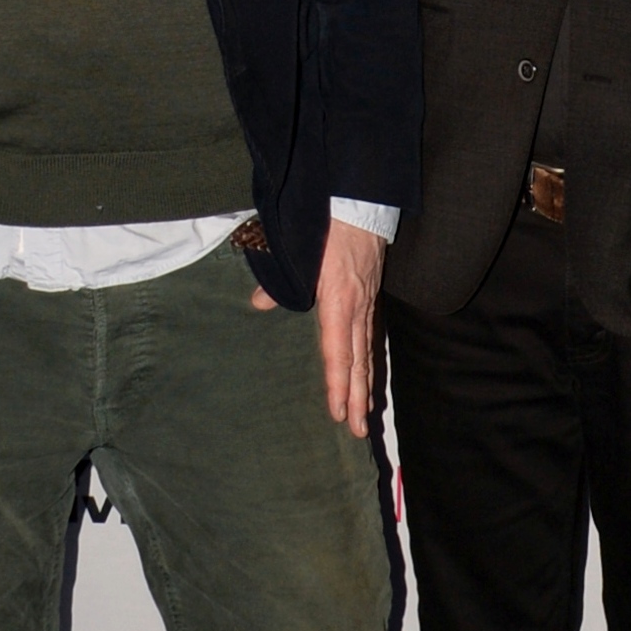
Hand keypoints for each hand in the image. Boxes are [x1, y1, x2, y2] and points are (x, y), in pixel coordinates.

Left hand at [250, 217, 384, 437]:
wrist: (360, 200)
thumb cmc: (327, 226)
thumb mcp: (297, 252)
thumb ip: (279, 283)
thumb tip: (259, 305)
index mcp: (339, 300)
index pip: (338, 352)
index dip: (337, 384)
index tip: (337, 412)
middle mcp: (358, 306)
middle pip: (358, 360)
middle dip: (357, 397)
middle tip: (358, 430)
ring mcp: (368, 301)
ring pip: (367, 350)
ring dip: (365, 384)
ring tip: (365, 412)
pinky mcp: (371, 295)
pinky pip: (371, 334)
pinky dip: (369, 358)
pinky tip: (367, 374)